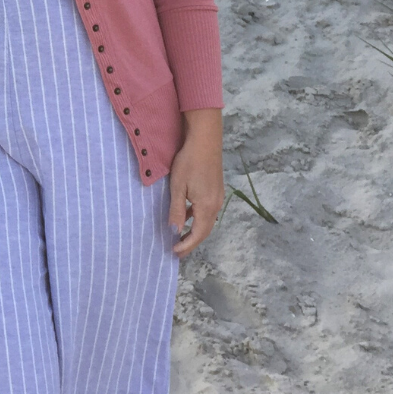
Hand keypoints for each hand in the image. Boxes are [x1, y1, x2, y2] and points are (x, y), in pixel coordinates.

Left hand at [168, 117, 224, 257]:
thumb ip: (177, 211)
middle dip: (191, 242)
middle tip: (177, 250)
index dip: (187, 246)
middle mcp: (216, 204)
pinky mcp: (216, 189)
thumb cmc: (189, 162)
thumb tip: (175, 231)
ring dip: (195, 230)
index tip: (174, 252)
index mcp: (207, 206)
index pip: (198, 234)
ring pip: (207, 221)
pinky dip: (198, 218)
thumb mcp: (178, 187)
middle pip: (205, 230)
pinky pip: (208, 210)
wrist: (205, 140)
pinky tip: (188, 215)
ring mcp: (218, 196)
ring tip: (181, 237)